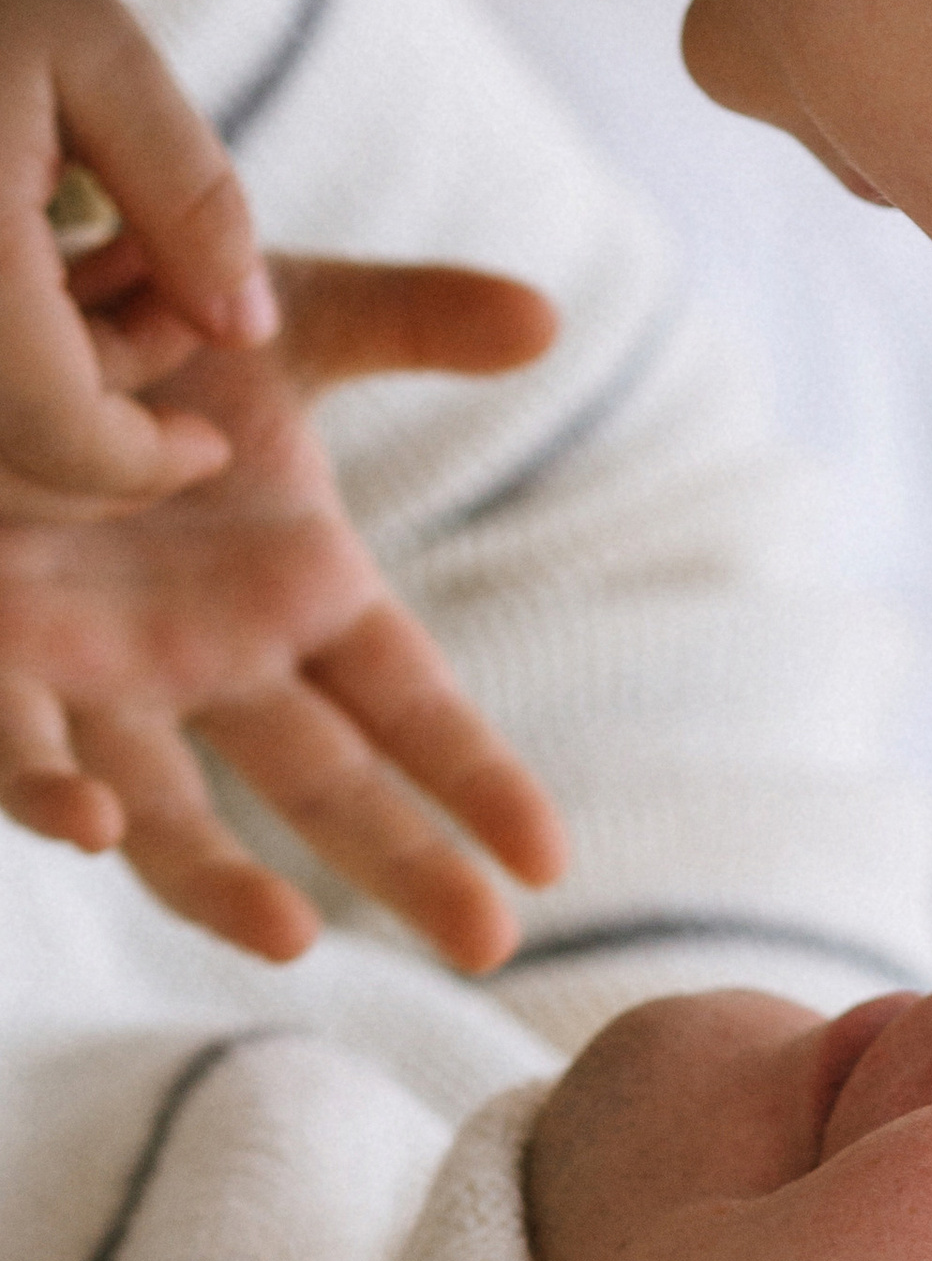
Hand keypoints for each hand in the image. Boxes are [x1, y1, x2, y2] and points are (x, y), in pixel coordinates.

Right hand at [0, 0, 276, 507]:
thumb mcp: (100, 59)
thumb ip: (188, 200)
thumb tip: (252, 332)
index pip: (59, 435)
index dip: (146, 464)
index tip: (213, 449)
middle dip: (96, 427)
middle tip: (172, 318)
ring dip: (38, 395)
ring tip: (113, 269)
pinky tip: (40, 269)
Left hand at [0, 256, 571, 967]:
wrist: (8, 318)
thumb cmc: (141, 318)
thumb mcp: (286, 316)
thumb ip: (413, 318)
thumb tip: (547, 319)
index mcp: (299, 588)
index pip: (412, 706)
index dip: (477, 781)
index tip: (549, 861)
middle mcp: (210, 654)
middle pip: (326, 784)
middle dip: (406, 866)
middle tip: (488, 945)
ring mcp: (103, 672)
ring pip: (168, 813)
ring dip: (220, 885)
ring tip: (289, 936)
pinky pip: (17, 749)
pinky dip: (49, 795)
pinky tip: (91, 826)